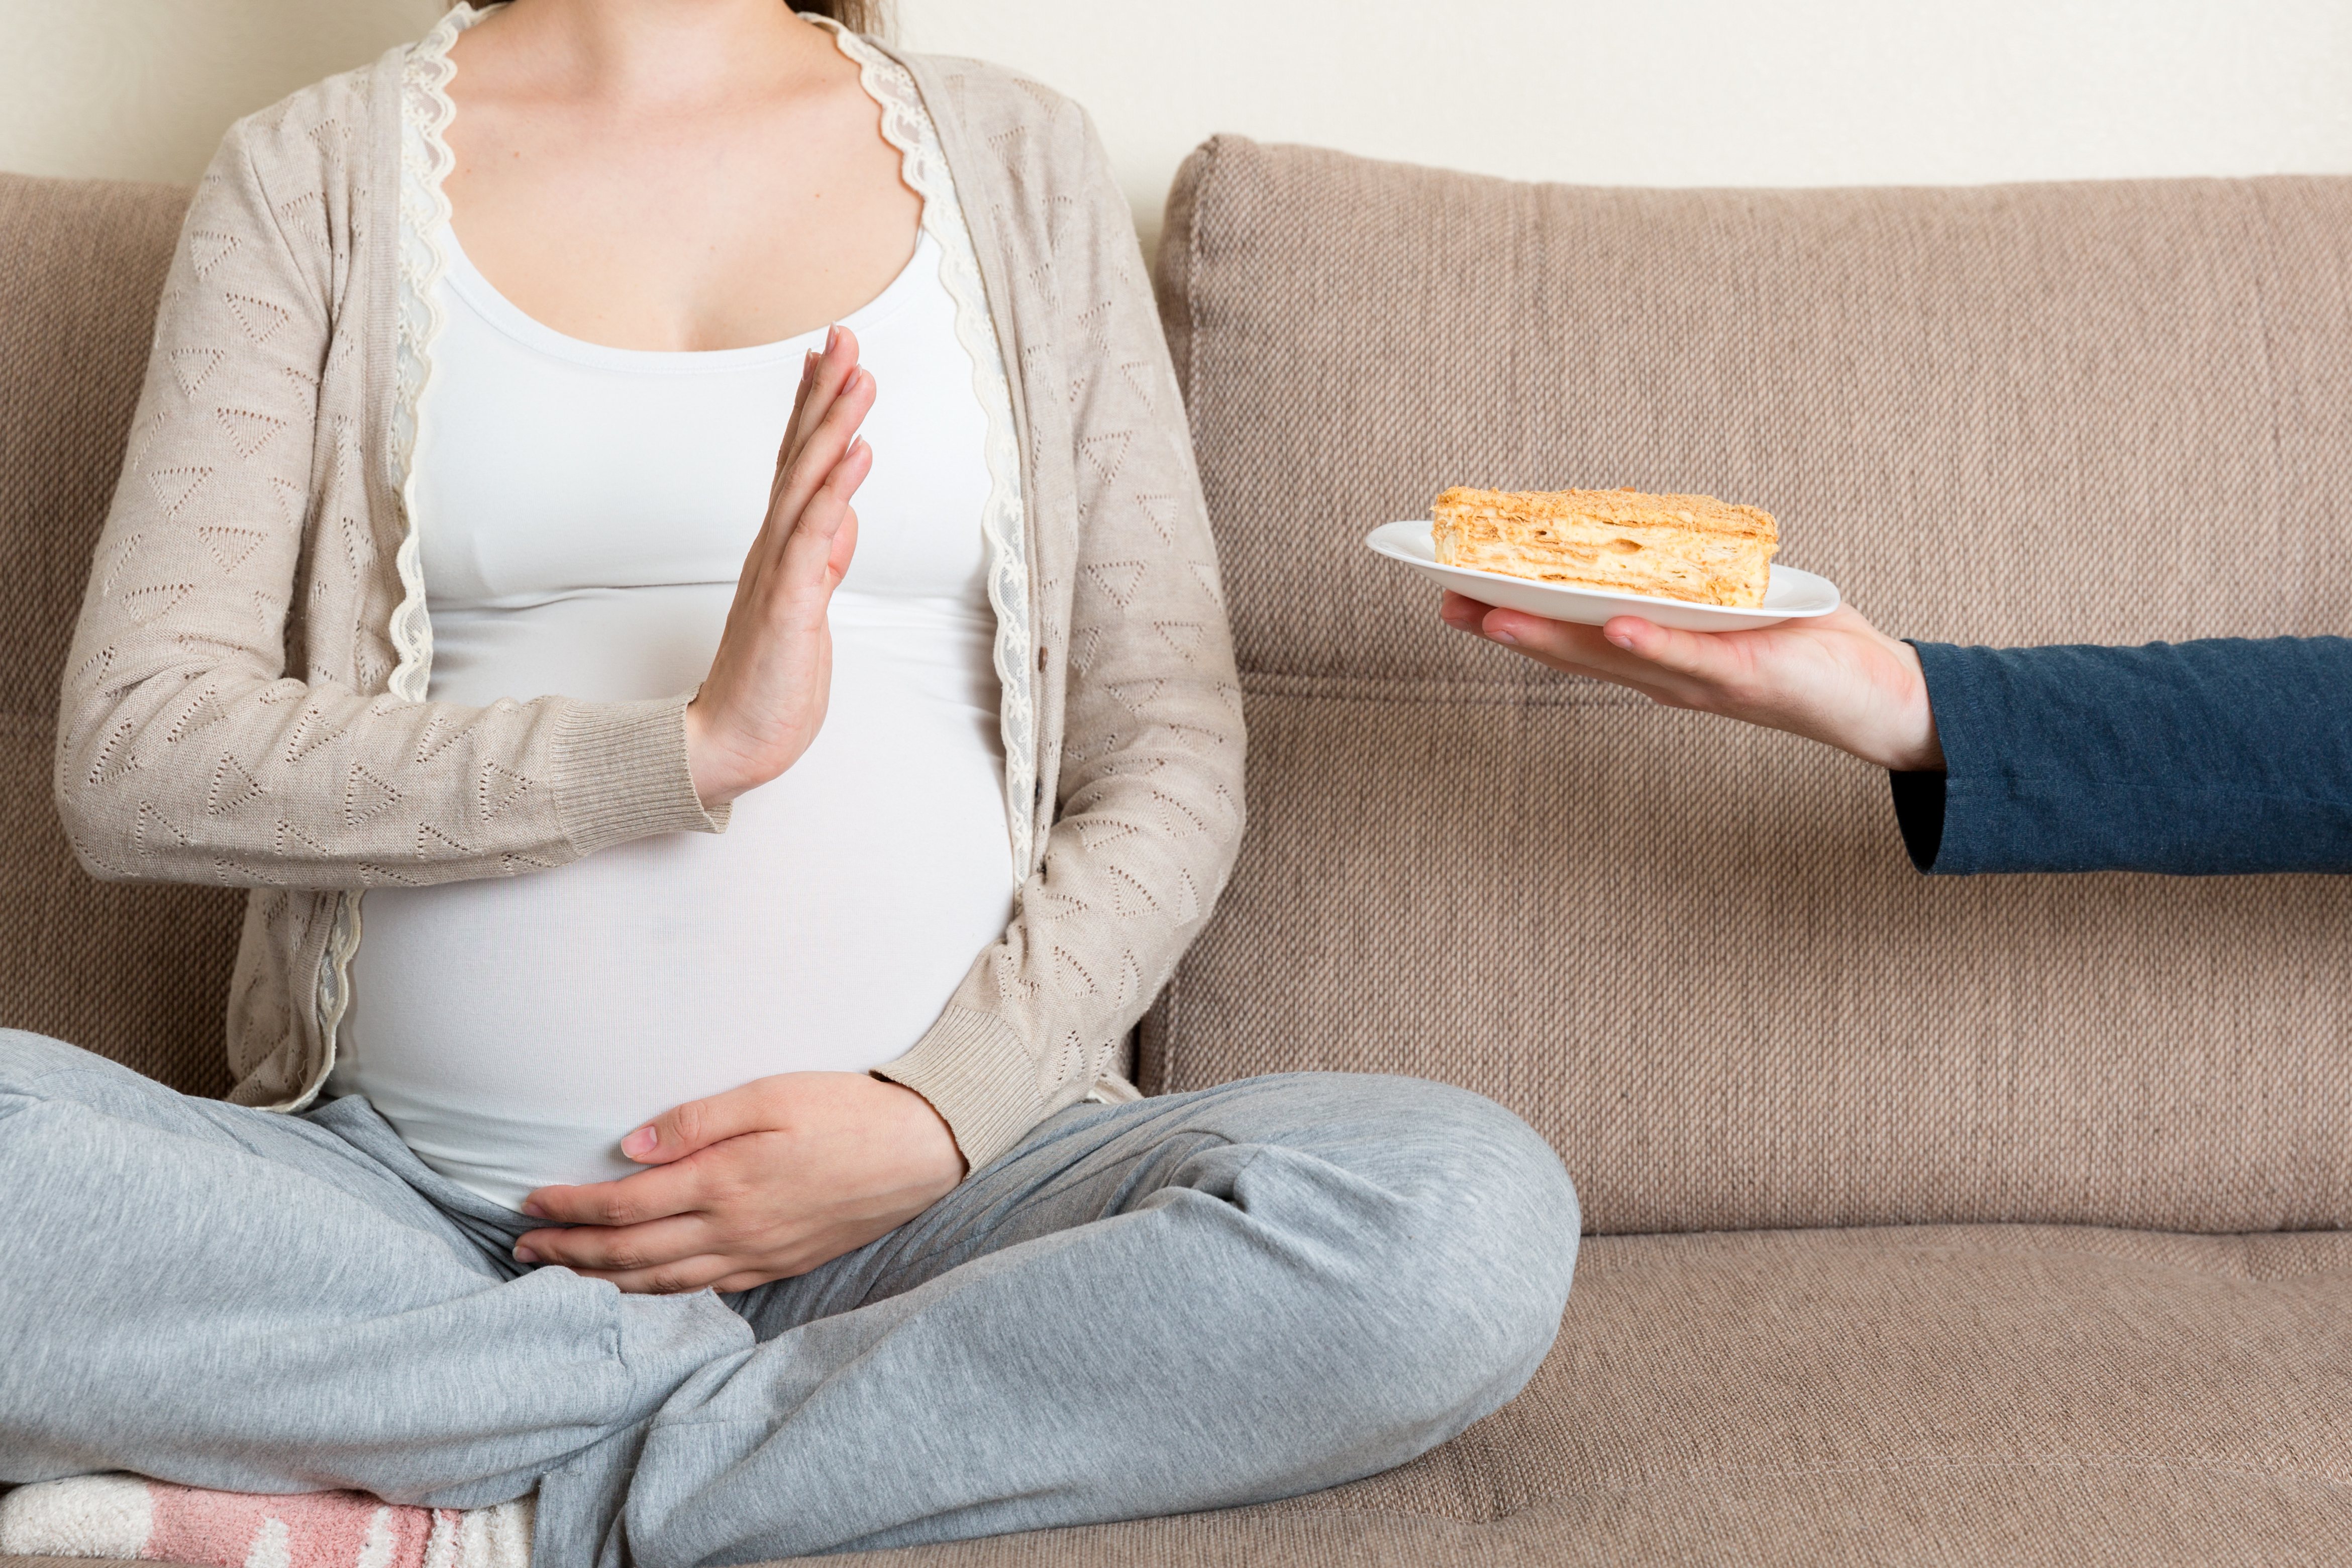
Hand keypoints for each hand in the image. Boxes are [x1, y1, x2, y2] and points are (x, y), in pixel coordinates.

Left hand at [514, 1072, 967, 1294]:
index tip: (529, 1204)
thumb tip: (630, 1147)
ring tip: (561, 1275)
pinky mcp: (779, 1264)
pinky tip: (640, 1289)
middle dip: (570, 1254)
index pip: (624, 1206)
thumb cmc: (849, 1110)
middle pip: (631, 1255)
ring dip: (603, 1282)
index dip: (569, 1209)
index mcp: (725, 1182)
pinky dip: (658, 1296)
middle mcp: (733, 1229)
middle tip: (522, 1251)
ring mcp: (757, 1255)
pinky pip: (703, 1290)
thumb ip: (697, 1120)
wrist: (924, 1151)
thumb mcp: (773, 1094)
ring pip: (661, 1283)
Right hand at [685, 326, 876, 807]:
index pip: (797, 463)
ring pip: (807, 483)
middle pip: (800, 455)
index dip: (814, 407)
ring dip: (834, 427)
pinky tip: (856, 454)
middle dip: (825, 394)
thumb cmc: (770, 679)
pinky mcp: (788, 602)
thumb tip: (844, 515)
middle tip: (844, 336)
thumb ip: (823, 558)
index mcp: (781, 547)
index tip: (830, 355)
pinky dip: (836, 493)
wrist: (733, 741)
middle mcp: (774, 546)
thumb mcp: (809, 606)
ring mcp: (778, 571)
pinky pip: (813, 538)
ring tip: (859, 376)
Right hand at [1440, 592, 1944, 771]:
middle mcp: (1667, 676)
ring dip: (1551, 637)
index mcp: (1659, 658)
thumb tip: (1656, 537)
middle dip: (1505, 625)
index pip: (1575, 633)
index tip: (1459, 587)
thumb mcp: (1739, 610)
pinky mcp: (1744, 675)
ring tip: (1496, 614)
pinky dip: (1649, 641)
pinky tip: (1611, 624)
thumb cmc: (1813, 648)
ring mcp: (1700, 679)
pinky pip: (1687, 656)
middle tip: (1444, 599)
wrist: (1885, 701)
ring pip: (1612, 657)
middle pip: (1572, 649)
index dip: (1516, 613)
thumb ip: (1694, 587)